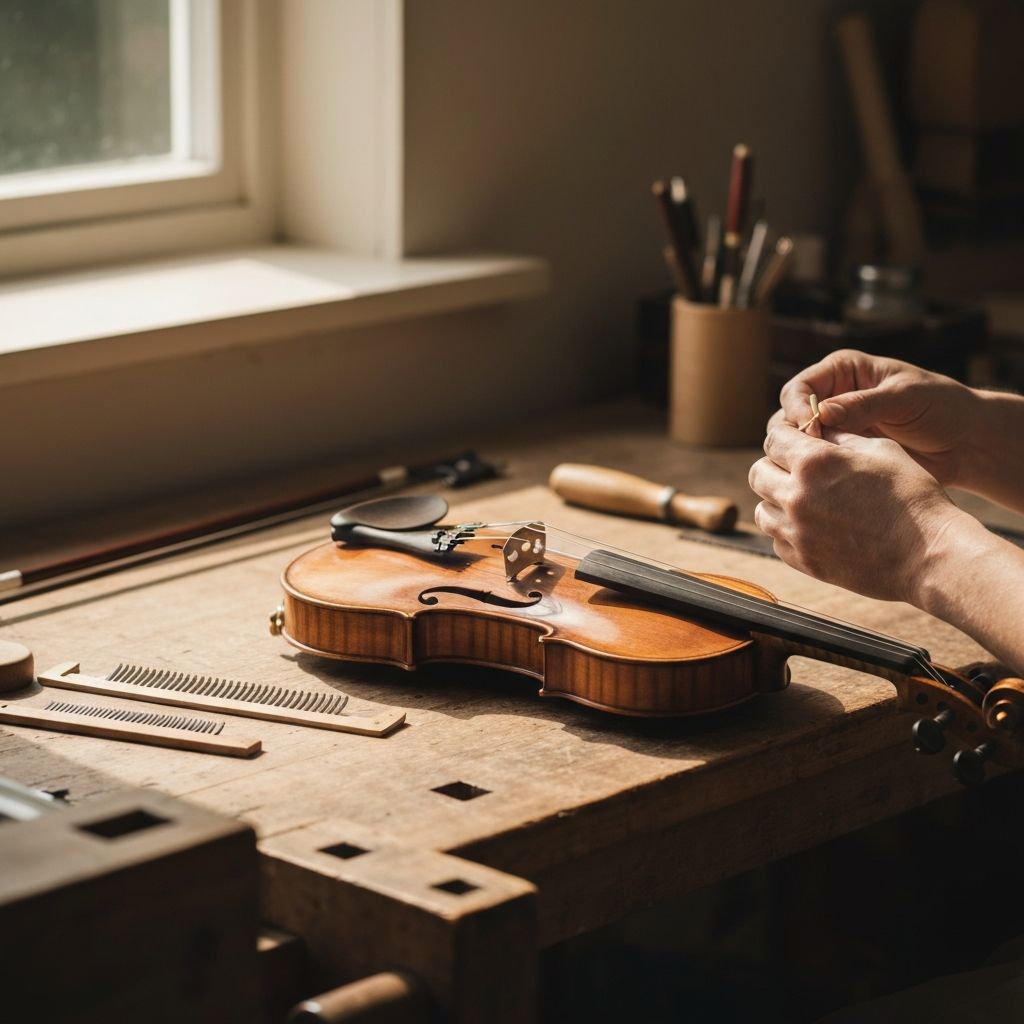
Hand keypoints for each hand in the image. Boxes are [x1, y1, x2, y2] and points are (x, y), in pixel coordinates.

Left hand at [748, 422, 965, 603]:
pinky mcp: (802, 560)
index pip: (774, 439)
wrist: (927, 555)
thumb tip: (818, 430)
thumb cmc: (912, 497)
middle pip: (758, 473)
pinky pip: (776, 539)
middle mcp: (796, 497)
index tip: (797, 441)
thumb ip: (841, 437)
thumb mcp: (881, 450)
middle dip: (775, 466)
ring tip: (805, 499)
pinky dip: (787, 530)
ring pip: (762, 510)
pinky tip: (813, 526)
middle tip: (798, 470)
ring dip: (777, 500)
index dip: (786, 436)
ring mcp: (796, 533)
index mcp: (814, 463)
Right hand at [775, 349, 978, 485]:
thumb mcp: (905, 399)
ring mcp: (835, 429)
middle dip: (793, 437)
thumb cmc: (943, 408)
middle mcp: (832, 398)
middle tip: (811, 456)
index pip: (798, 388)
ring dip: (802, 457)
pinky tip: (827, 483)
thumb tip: (820, 414)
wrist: (967, 442)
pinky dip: (816, 473)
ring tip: (820, 472)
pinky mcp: (842, 455)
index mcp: (843, 372)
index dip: (796, 410)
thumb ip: (863, 405)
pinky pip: (815, 464)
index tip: (808, 431)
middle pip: (787, 417)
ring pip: (796, 444)